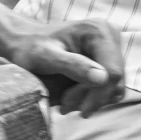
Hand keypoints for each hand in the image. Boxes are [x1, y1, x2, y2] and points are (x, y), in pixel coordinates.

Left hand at [2, 19, 123, 114]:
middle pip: (115, 81)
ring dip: (90, 99)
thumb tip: (103, 78)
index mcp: (98, 31)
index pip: (113, 72)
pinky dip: (91, 96)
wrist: (25, 44)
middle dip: (90, 97)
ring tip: (65, 100)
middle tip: (64, 105)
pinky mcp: (108, 60)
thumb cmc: (31, 48)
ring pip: (113, 88)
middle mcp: (110, 36)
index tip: (76, 108)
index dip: (97, 95)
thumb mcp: (45, 56)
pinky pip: (109, 88)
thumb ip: (73, 65)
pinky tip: (72, 96)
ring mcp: (111, 48)